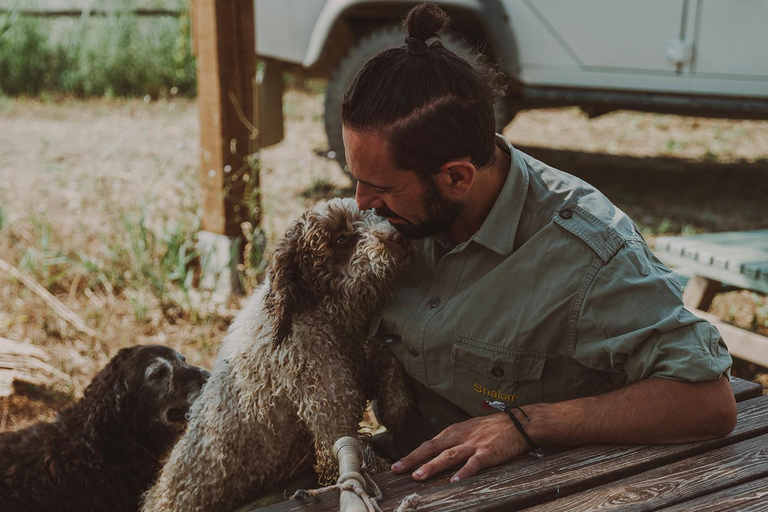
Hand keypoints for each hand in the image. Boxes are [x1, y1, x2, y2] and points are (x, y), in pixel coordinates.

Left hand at [390, 412, 531, 482]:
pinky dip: (464, 472)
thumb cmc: (493, 428)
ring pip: (449, 455)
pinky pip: (474, 463)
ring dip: (432, 466)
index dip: (412, 455)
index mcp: (454, 431)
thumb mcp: (469, 429)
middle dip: (413, 459)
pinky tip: (454, 481)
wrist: (519, 423)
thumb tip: (436, 450)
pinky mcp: (488, 452)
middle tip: (397, 469)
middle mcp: (460, 436)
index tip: (397, 465)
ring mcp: (474, 444)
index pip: (429, 444)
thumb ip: (453, 439)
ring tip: (418, 476)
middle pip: (432, 447)